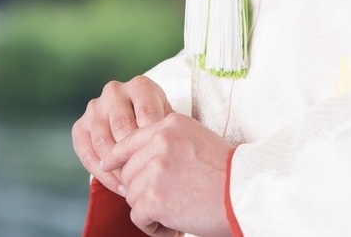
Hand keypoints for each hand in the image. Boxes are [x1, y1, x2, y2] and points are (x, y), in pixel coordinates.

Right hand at [72, 76, 172, 193]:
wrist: (136, 127)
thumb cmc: (159, 127)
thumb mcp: (168, 123)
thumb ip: (167, 132)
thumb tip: (171, 154)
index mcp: (140, 85)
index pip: (146, 112)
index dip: (153, 141)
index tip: (161, 164)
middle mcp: (114, 91)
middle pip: (122, 126)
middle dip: (134, 156)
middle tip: (146, 178)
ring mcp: (94, 108)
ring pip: (103, 142)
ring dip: (118, 168)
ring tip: (135, 187)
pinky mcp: (80, 127)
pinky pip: (87, 154)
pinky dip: (103, 175)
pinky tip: (120, 187)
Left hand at [102, 112, 232, 236]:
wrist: (243, 190)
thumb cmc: (225, 170)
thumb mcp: (195, 139)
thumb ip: (167, 142)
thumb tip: (138, 160)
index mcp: (169, 124)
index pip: (130, 139)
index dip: (116, 156)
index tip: (107, 165)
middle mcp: (159, 141)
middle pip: (129, 172)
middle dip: (142, 191)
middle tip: (168, 201)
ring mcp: (155, 168)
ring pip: (131, 195)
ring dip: (149, 209)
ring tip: (174, 212)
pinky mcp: (154, 197)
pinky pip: (138, 216)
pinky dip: (153, 226)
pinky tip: (173, 224)